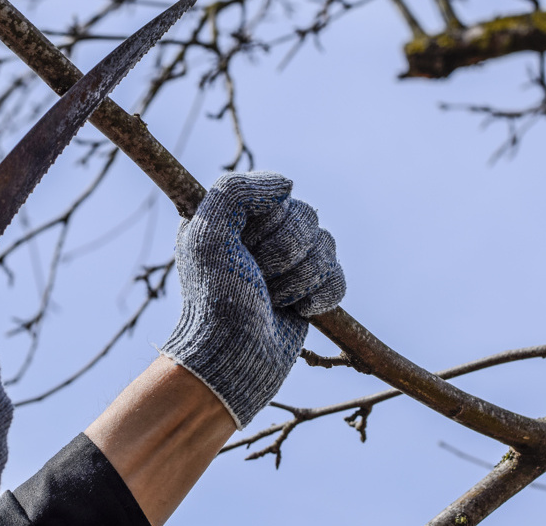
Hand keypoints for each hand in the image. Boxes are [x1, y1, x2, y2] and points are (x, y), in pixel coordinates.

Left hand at [160, 172, 344, 427]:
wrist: (234, 358)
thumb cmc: (216, 299)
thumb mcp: (207, 236)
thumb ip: (235, 192)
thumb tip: (288, 185)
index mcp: (235, 218)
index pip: (279, 196)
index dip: (267, 225)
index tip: (243, 248)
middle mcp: (262, 236)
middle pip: (308, 218)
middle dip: (284, 254)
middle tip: (257, 278)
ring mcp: (288, 265)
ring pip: (327, 246)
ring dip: (300, 278)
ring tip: (272, 298)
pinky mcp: (309, 292)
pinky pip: (338, 277)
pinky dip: (321, 296)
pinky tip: (296, 311)